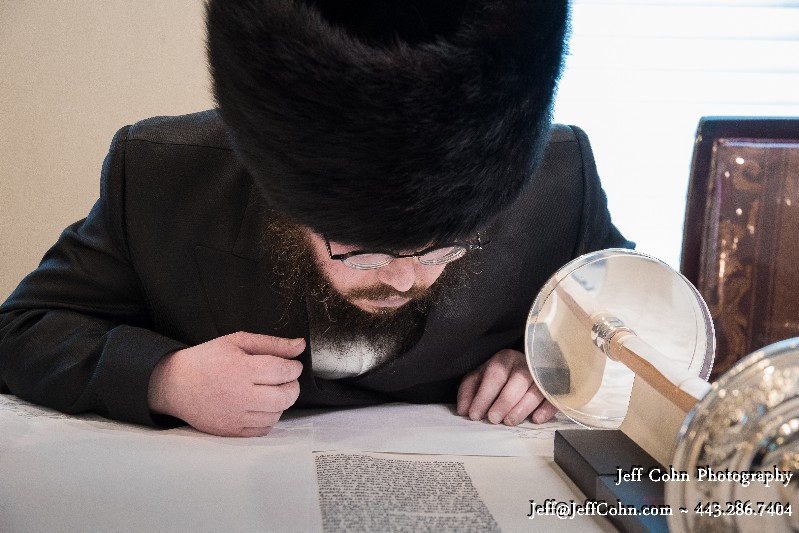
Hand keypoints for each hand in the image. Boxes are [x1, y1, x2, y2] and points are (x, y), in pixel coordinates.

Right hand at [147, 331, 304, 436]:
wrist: (175, 384)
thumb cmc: (206, 360)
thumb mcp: (237, 341)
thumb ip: (272, 344)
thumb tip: (299, 346)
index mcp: (241, 368)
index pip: (283, 371)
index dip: (294, 368)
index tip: (292, 365)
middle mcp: (240, 395)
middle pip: (285, 396)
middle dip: (293, 386)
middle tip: (286, 379)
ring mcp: (236, 416)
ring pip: (277, 414)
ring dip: (281, 402)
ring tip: (271, 390)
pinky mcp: (232, 431)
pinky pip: (264, 429)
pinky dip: (269, 418)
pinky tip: (261, 406)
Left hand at [457, 348, 556, 425]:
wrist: (526, 368)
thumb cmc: (499, 376)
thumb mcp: (480, 378)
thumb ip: (469, 391)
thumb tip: (463, 409)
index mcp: (504, 359)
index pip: (495, 374)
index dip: (484, 395)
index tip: (475, 414)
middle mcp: (525, 363)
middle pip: (517, 380)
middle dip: (504, 401)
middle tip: (493, 419)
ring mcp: (542, 374)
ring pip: (536, 389)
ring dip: (522, 407)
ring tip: (510, 422)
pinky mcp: (555, 387)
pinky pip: (554, 397)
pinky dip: (546, 409)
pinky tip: (536, 419)